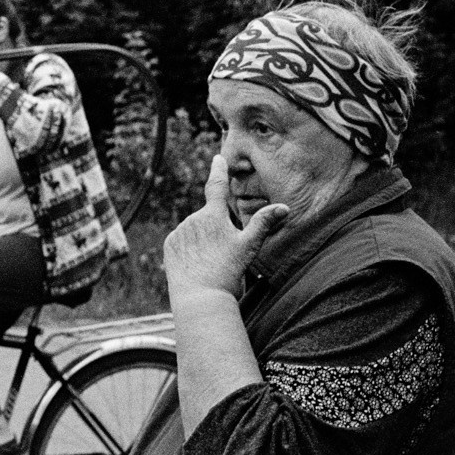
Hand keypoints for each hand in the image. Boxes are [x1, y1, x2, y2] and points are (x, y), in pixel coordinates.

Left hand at [161, 155, 289, 306]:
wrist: (200, 297)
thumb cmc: (228, 272)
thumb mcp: (249, 247)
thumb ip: (264, 223)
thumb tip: (284, 207)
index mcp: (213, 215)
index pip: (217, 186)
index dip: (218, 171)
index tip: (217, 158)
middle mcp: (193, 219)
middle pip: (209, 219)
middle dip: (217, 230)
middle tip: (223, 255)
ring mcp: (179, 231)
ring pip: (195, 231)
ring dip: (203, 241)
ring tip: (210, 263)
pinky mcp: (169, 245)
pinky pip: (183, 242)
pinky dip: (190, 250)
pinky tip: (197, 265)